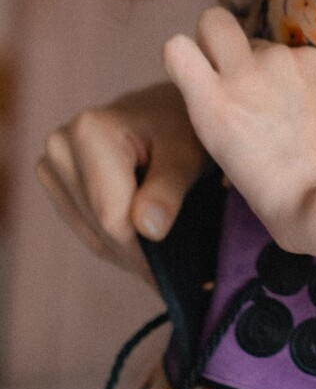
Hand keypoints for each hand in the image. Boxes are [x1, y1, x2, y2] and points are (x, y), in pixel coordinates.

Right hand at [36, 79, 210, 285]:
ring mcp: (53, 161)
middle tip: (169, 278)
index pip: (111, 215)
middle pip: (98, 226)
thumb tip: (149, 228)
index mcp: (90, 132)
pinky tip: (141, 243)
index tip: (168, 280)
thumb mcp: (189, 152)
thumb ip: (170, 188)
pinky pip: (83, 225)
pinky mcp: (56, 177)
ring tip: (159, 261)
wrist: (171, 108)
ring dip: (124, 250)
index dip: (141, 252)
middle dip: (135, 254)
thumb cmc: (186, 125)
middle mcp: (61, 144)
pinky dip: (113, 239)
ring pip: (88, 231)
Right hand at [162, 7, 315, 245]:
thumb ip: (220, 118)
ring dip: (265, 63)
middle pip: (214, 20)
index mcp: (211, 105)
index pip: (176, 47)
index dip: (186, 58)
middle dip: (219, 38)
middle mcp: (242, 73)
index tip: (198, 75)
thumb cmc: (277, 199)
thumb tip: (231, 103)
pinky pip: (295, 55)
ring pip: (261, 43)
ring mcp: (281, 61)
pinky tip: (311, 105)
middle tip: (235, 72)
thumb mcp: (225, 159)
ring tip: (284, 104)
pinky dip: (298, 73)